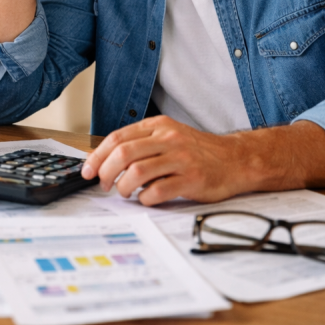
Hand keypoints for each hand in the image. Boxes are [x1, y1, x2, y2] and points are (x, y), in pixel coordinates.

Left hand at [80, 116, 246, 204]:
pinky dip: (145, 199)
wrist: (236, 159)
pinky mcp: (191, 179)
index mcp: (159, 126)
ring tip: (125, 193)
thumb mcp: (168, 136)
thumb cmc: (198, 151)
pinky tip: (147, 199)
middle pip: (123, 154)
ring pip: (137, 173)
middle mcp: (168, 139)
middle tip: (104, 185)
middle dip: (106, 173)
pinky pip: (158, 191)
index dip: (97, 156)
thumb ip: (140, 144)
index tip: (88, 171)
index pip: (117, 138)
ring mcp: (181, 158)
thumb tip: (103, 158)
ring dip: (124, 188)